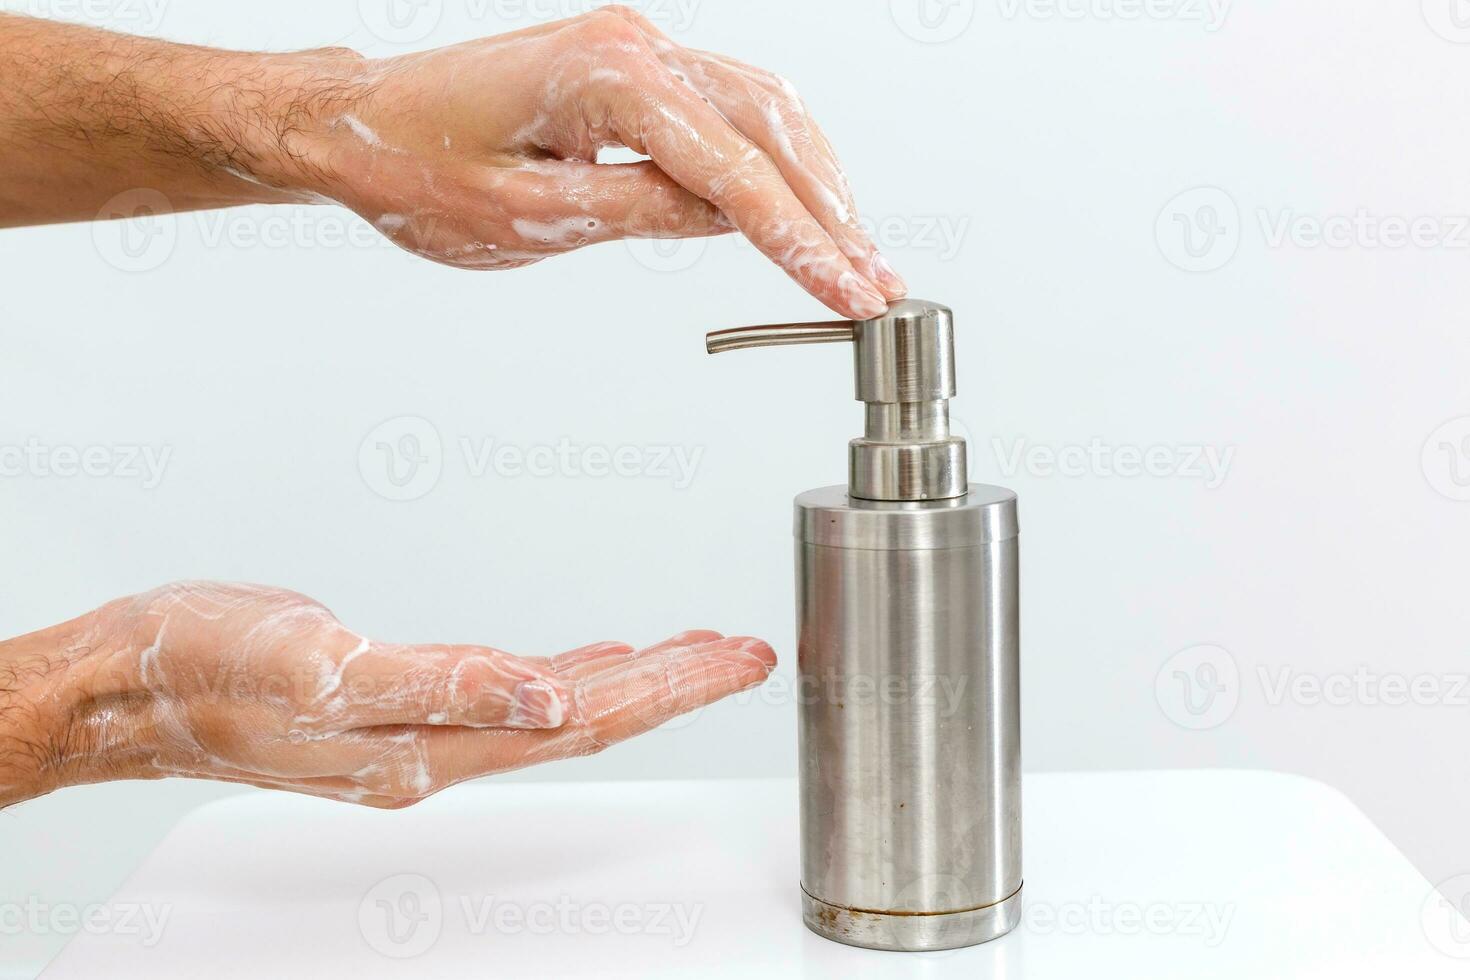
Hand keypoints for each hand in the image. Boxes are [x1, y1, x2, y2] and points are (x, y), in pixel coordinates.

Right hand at [0, 583, 774, 808]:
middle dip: (676, 683)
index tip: (738, 657)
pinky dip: (568, 672)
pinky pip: (510, 691)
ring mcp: (421, 729)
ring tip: (698, 649)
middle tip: (747, 651)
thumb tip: (546, 694)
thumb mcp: (319, 668)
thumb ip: (442, 684)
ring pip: (557, 705)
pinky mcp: (399, 701)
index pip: (585, 716)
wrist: (126, 683)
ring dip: (634, 678)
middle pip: (588, 715)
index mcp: (431, 744)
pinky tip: (591, 658)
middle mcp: (439, 746)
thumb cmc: (205, 669)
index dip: (669, 687)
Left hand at [291, 7, 906, 318]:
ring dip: (815, 183)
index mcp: (607, 77)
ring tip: (854, 253)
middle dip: (830, 213)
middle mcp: (634, 44)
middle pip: (772, 129)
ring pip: (764, 109)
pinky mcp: (631, 67)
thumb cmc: (415, 167)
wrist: (357, 122)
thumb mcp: (532, 217)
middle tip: (874, 281)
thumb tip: (732, 222)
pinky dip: (774, 159)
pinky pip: (728, 106)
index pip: (735, 173)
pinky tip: (799, 203)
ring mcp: (637, 47)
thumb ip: (642, 213)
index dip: (800, 241)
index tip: (850, 292)